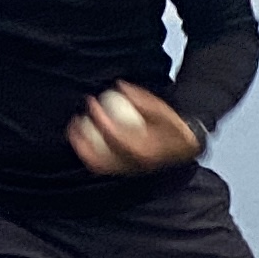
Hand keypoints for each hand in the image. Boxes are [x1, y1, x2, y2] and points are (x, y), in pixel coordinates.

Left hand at [66, 83, 201, 176]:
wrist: (184, 147)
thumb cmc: (172, 127)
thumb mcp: (162, 109)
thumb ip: (141, 99)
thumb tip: (120, 87)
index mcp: (145, 149)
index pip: (115, 135)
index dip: (100, 118)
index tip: (92, 103)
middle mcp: (134, 163)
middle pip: (102, 152)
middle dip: (85, 136)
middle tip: (77, 118)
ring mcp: (128, 169)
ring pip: (98, 162)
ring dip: (82, 147)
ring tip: (74, 130)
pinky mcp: (124, 170)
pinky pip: (101, 165)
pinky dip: (88, 154)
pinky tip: (81, 142)